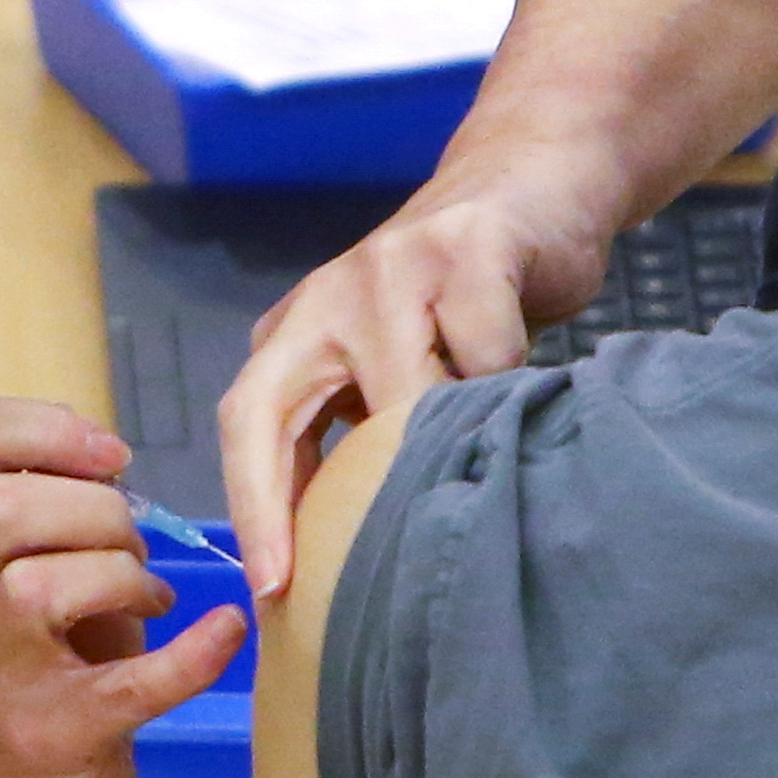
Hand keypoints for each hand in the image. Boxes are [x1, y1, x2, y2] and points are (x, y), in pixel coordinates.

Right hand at [0, 394, 248, 777]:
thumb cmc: (42, 676)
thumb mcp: (31, 580)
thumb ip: (56, 516)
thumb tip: (112, 460)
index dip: (42, 426)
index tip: (109, 456)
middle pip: (6, 511)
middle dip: (96, 511)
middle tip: (133, 550)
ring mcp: (4, 677)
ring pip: (38, 587)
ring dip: (121, 575)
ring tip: (151, 598)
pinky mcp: (61, 736)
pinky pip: (130, 684)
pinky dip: (191, 654)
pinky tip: (225, 632)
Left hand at [214, 150, 614, 591]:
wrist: (532, 187)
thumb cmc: (465, 306)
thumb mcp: (398, 367)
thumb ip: (369, 433)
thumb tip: (359, 558)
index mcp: (296, 335)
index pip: (244, 424)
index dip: (251, 508)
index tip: (271, 589)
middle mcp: (327, 297)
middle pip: (276, 410)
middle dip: (303, 503)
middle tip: (346, 575)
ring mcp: (392, 265)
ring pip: (401, 391)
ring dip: (443, 438)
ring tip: (478, 462)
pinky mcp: (465, 247)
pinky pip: (484, 351)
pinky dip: (509, 381)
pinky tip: (526, 384)